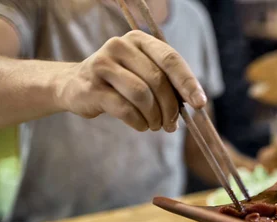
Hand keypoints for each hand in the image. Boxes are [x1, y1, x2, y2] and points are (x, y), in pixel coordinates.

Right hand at [54, 30, 205, 131]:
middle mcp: (120, 46)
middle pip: (157, 80)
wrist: (76, 86)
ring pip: (141, 95)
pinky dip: (139, 122)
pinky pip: (125, 109)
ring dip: (154, 117)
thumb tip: (196, 103)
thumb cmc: (121, 83)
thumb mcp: (145, 75)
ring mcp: (102, 64)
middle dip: (170, 108)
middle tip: (172, 125)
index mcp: (140, 40)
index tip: (200, 103)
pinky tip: (141, 125)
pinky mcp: (91, 87)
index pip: (171, 59)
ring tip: (155, 125)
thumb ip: (168, 84)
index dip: (188, 82)